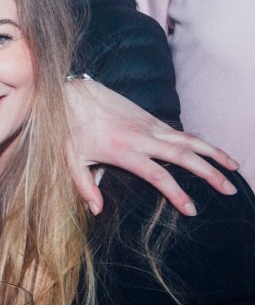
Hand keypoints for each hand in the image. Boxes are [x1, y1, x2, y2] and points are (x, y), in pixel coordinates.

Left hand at [64, 79, 237, 215]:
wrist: (73, 94)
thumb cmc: (70, 129)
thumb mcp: (71, 159)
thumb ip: (85, 186)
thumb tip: (96, 211)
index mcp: (125, 151)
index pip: (158, 175)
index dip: (177, 193)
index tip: (191, 209)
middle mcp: (143, 137)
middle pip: (185, 156)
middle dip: (210, 173)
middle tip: (229, 189)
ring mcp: (150, 126)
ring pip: (190, 140)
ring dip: (214, 153)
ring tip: (234, 167)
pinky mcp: (151, 118)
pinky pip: (181, 132)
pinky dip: (200, 142)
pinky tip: (212, 151)